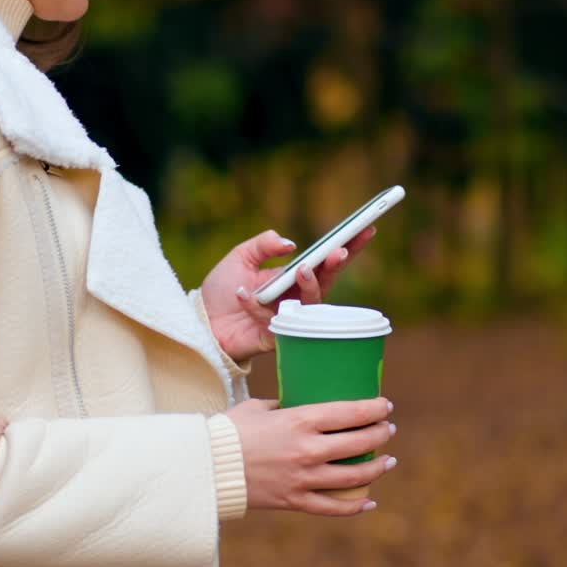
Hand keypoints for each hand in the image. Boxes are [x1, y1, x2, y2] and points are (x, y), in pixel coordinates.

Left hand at [199, 226, 376, 363]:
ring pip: (310, 305)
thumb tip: (291, 244)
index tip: (365, 229)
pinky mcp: (274, 337)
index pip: (325, 261)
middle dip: (335, 266)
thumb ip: (263, 244)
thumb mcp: (240, 257)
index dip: (348, 246)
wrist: (201, 321)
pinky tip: (242, 294)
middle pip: (326, 282)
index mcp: (292, 277)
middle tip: (339, 251)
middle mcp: (295, 298)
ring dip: (309, 286)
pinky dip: (255, 306)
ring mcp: (288, 318)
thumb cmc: (222, 290)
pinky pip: (273, 321)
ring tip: (302, 269)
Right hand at [224, 396, 395, 516]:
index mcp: (299, 421)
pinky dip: (355, 506)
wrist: (207, 468)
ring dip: (377, 468)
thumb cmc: (230, 431)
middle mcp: (307, 449)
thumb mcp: (259, 407)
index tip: (385, 406)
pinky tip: (369, 501)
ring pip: (354, 476)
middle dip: (380, 434)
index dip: (374, 409)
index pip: (350, 412)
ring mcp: (303, 478)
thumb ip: (285, 406)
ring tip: (388, 461)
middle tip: (388, 429)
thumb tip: (302, 404)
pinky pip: (333, 507)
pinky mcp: (295, 501)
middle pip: (358, 442)